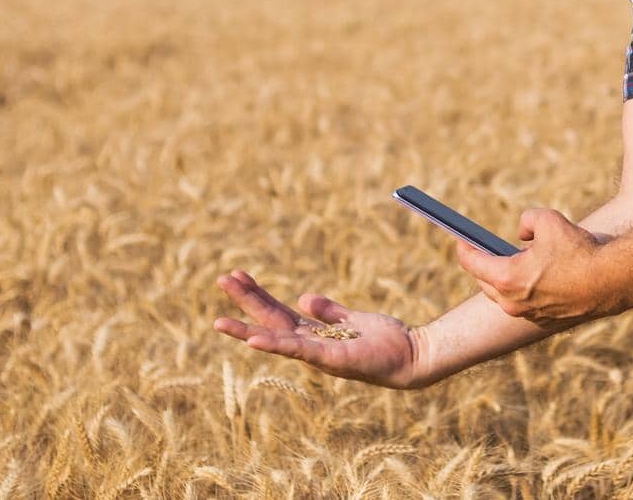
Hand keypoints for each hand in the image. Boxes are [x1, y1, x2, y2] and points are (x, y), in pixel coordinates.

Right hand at [212, 270, 425, 389]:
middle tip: (221, 279)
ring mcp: (320, 354)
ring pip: (277, 337)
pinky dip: (276, 344)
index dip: (257, 294)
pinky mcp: (334, 358)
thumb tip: (304, 299)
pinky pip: (300, 349)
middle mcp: (312, 346)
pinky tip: (254, 339)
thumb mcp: (352, 319)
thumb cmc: (385, 342)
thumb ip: (329, 310)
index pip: (278, 312)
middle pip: (271, 320)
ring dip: (247, 329)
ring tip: (219, 321)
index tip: (238, 274)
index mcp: (315, 334)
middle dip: (246, 301)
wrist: (413, 357)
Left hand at [454, 208, 632, 328]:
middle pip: (485, 282)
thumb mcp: (547, 219)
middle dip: (486, 264)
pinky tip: (540, 277)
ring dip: (508, 278)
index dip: (464, 248)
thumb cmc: (578, 250)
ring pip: (506, 295)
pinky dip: (527, 290)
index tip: (461, 239)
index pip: (472, 262)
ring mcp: (529, 315)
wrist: (610, 281)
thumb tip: (523, 235)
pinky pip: (527, 304)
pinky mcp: (546, 321)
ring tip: (520, 261)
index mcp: (506, 278)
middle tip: (489, 249)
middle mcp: (513, 302)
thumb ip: (527, 220)